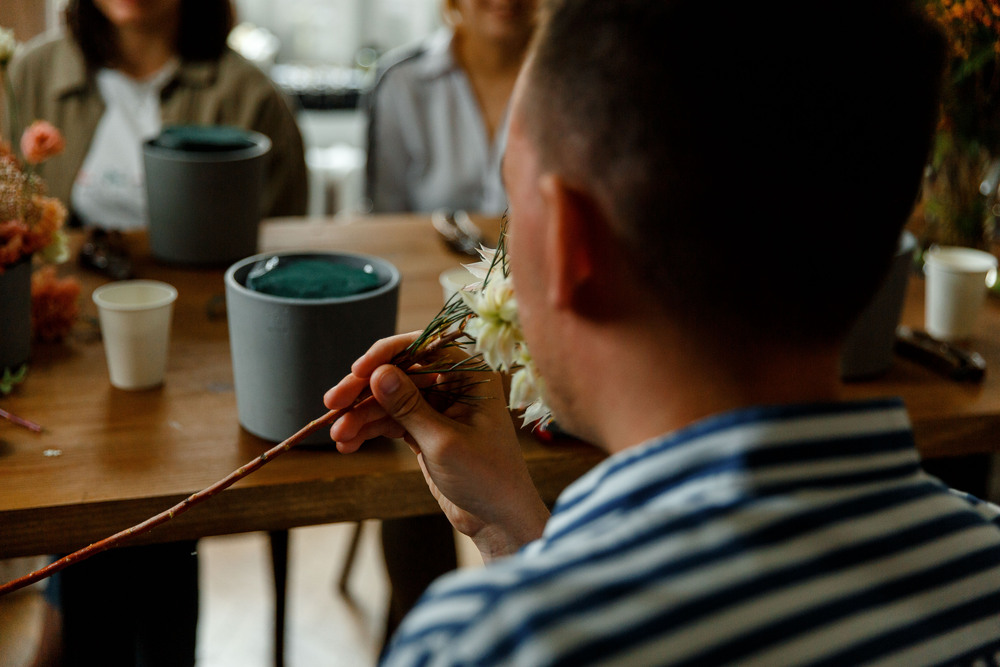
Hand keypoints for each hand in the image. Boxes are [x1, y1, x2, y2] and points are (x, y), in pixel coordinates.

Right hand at [324, 332, 549, 559]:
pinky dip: (369, 430)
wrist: (498, 520)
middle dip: (364, 390)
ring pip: (389, 399)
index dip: (386, 355)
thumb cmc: (486, 478)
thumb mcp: (443, 442)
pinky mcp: (424, 430)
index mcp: (471, 376)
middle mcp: (454, 385)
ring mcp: (438, 407)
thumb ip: (409, 407)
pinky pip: (390, 421)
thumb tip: (377, 373)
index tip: (357, 371)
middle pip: (399, 373)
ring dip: (361, 416)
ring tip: (336, 436)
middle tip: (331, 404)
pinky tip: (347, 444)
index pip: (423, 349)